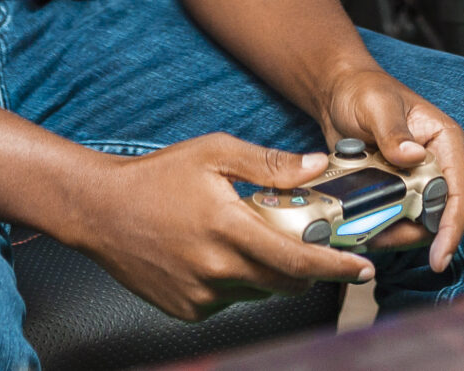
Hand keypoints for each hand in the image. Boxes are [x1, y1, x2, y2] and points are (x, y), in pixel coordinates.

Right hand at [65, 135, 373, 319]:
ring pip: (258, 290)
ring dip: (270, 271)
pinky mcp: (187, 309)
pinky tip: (220, 252)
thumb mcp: (215, 153)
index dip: (336, 266)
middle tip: (317, 246)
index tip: (364, 267)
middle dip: (309, 269)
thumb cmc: (157, 176)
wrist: (99, 211)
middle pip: (285, 282)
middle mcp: (217, 270)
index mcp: (229, 229)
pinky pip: (230, 299)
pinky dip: (238, 279)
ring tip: (255, 238)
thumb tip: (317, 166)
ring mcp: (201, 295)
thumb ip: (269, 164)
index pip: (297, 260)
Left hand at [318, 65, 463, 271]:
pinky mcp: (398, 190)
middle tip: (379, 241)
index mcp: (444, 141)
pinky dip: (381, 227)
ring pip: (417, 222)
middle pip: (439, 214)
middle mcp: (437, 163)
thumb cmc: (363, 90)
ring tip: (363, 234)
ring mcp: (418, 179)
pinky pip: (397, 218)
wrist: (339, 93)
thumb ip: (392, 131)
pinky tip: (359, 228)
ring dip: (393, 233)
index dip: (453, 226)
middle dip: (413, 235)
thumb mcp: (376, 106)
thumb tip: (413, 156)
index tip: (439, 258)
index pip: (460, 190)